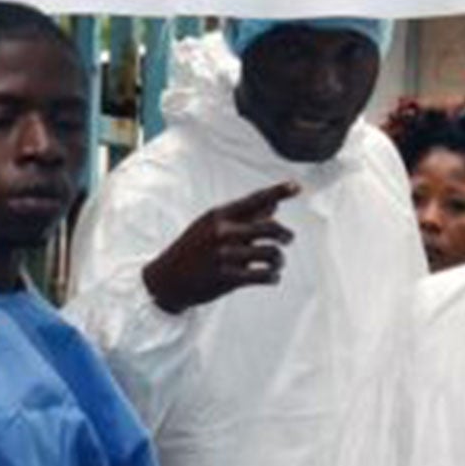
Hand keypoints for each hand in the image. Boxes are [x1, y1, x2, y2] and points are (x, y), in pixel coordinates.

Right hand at [143, 182, 299, 312]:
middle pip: (270, 228)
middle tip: (288, 239)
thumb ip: (243, 217)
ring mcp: (225, 255)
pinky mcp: (228, 278)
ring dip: (279, 259)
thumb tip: (273, 206)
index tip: (297, 187)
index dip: (278, 191)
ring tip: (277, 263)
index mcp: (219, 215)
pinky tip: (272, 277)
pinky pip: (264, 275)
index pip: (254, 200)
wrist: (167, 278)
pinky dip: (273, 276)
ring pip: (271, 253)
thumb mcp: (211, 226)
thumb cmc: (193, 249)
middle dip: (285, 235)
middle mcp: (223, 232)